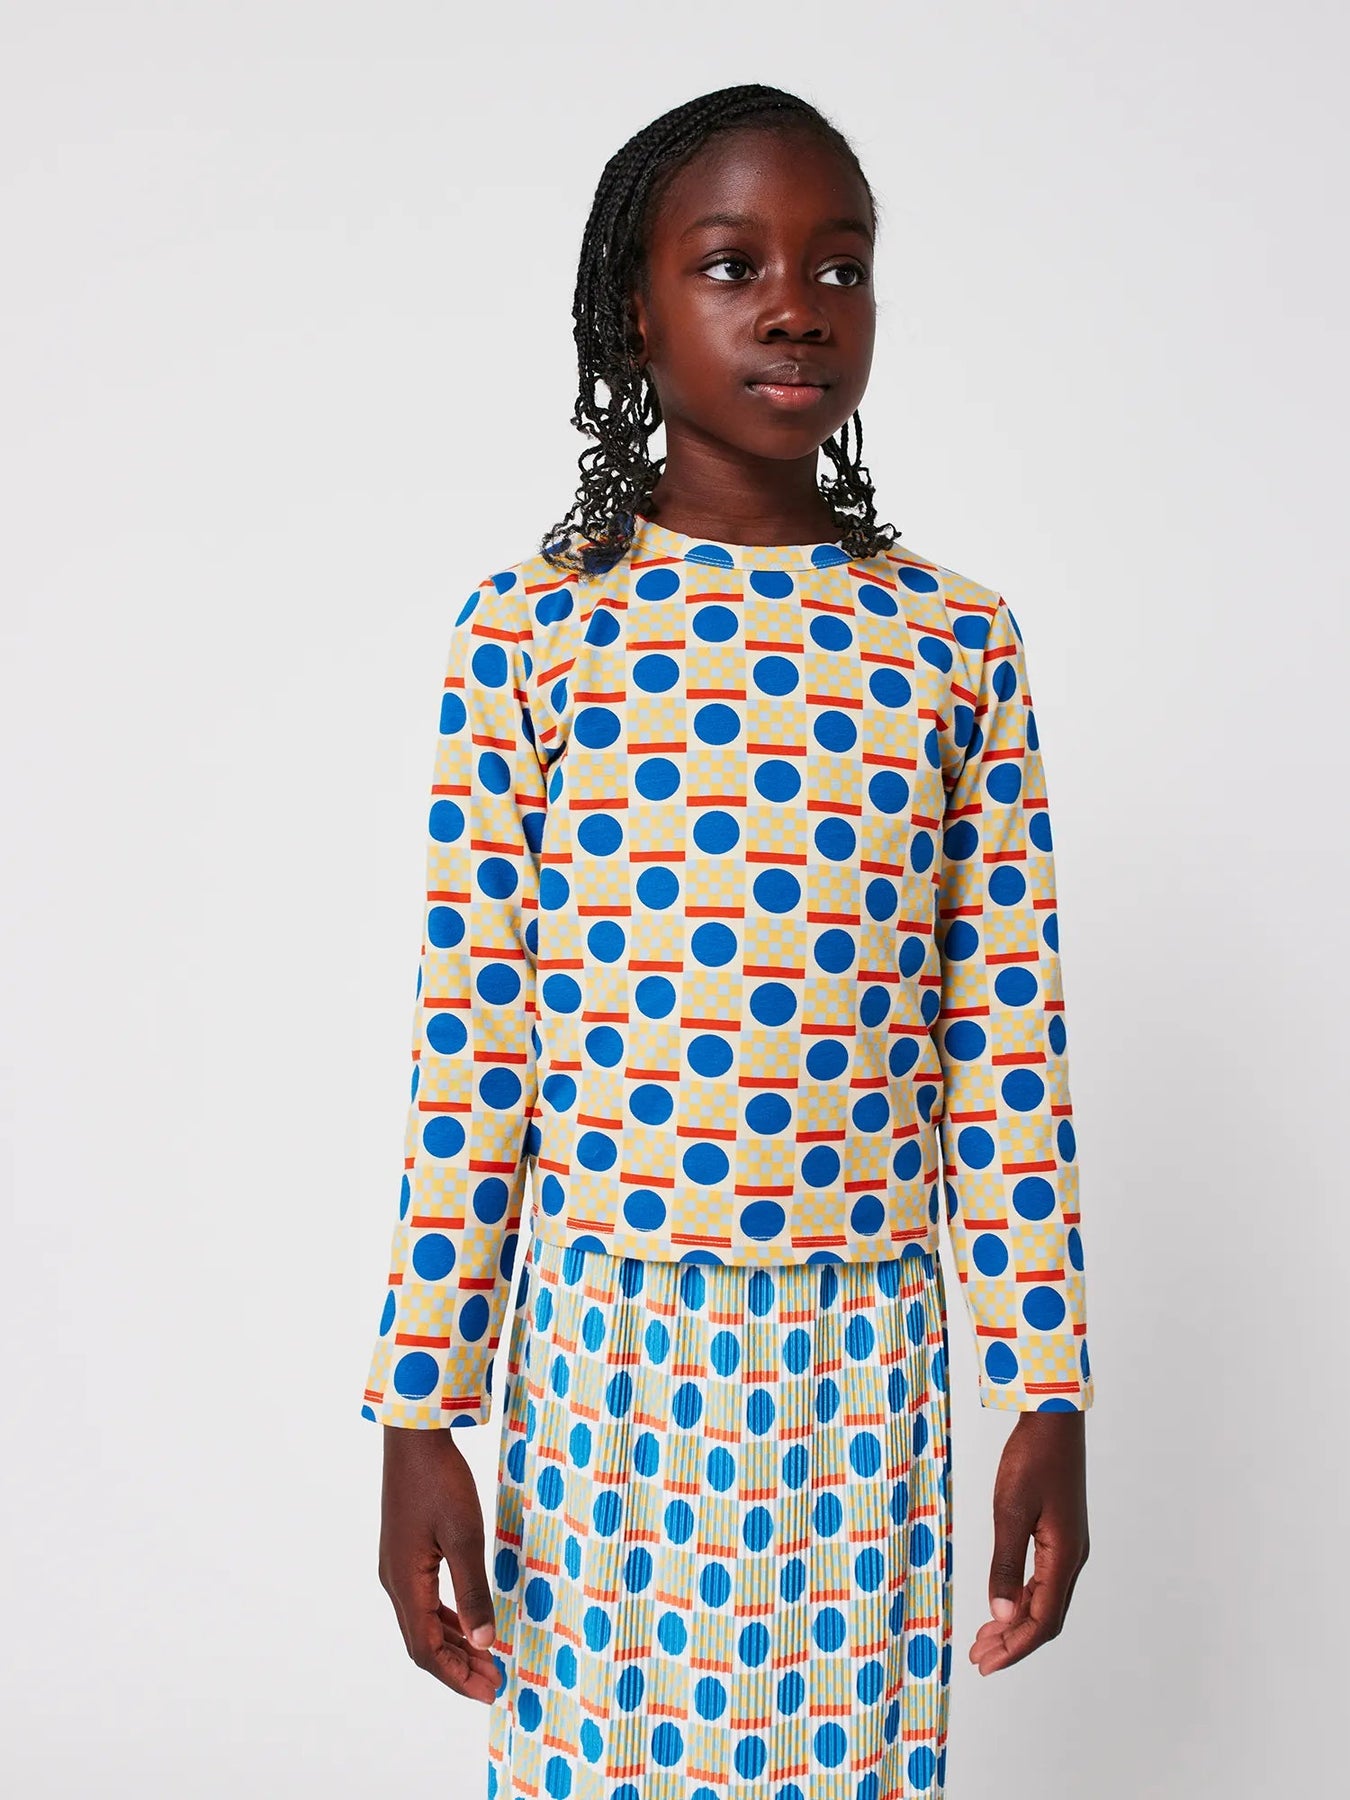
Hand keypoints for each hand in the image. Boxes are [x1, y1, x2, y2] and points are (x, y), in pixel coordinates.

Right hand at [377, 1425, 500, 1703]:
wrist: (414, 1439)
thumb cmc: (439, 1482)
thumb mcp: (464, 1537)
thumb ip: (474, 1591)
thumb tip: (485, 1641)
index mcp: (405, 1583)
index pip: (426, 1650)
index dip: (457, 1676)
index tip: (488, 1691)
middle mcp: (395, 1581)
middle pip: (423, 1642)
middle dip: (459, 1667)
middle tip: (494, 1682)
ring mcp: (398, 1567)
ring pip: (424, 1623)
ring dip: (455, 1645)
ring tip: (487, 1660)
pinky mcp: (406, 1553)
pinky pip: (425, 1601)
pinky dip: (449, 1619)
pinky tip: (469, 1622)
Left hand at [969, 1410, 1089, 1675]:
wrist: (1053, 1421)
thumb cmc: (1031, 1459)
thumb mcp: (1010, 1510)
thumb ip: (1006, 1564)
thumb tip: (1001, 1615)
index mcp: (1064, 1557)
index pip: (1043, 1621)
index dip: (1015, 1648)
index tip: (986, 1664)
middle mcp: (1072, 1558)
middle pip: (1045, 1617)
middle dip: (1013, 1642)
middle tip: (978, 1658)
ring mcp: (1068, 1546)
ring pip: (1044, 1600)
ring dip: (1015, 1623)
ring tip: (985, 1639)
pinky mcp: (1060, 1534)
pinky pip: (1043, 1581)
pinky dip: (1021, 1598)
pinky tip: (1002, 1604)